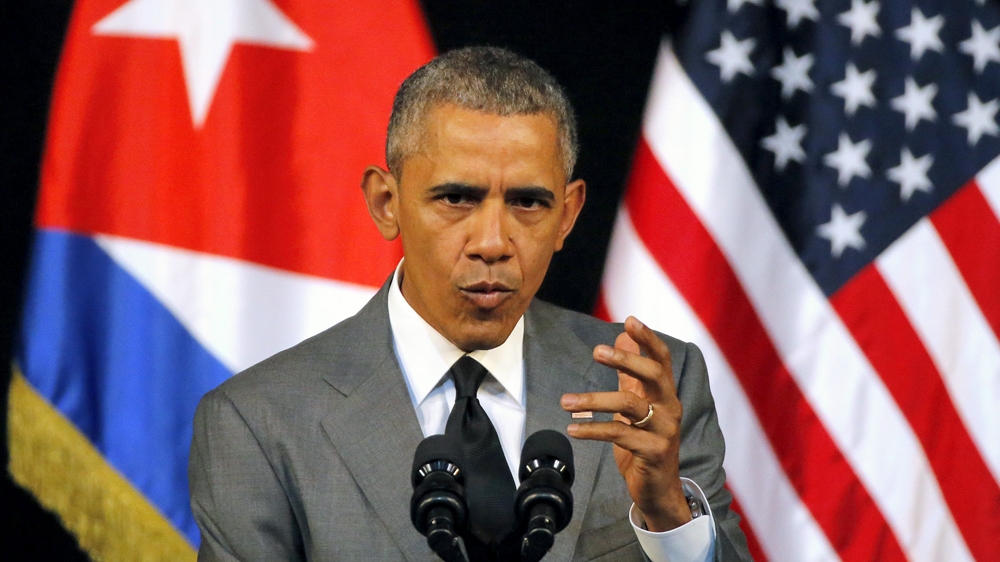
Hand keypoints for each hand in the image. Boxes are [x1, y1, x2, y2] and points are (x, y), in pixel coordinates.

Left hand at [560, 316, 689, 531]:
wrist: (658, 489)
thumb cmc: (644, 444)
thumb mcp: (636, 407)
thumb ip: (629, 375)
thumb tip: (620, 337)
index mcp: (666, 395)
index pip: (662, 360)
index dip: (648, 339)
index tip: (629, 320)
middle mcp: (670, 408)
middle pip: (654, 376)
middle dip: (626, 361)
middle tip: (597, 351)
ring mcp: (664, 430)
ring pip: (630, 406)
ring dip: (595, 399)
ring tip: (565, 401)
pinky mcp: (653, 451)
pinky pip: (619, 434)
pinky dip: (592, 429)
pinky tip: (572, 427)